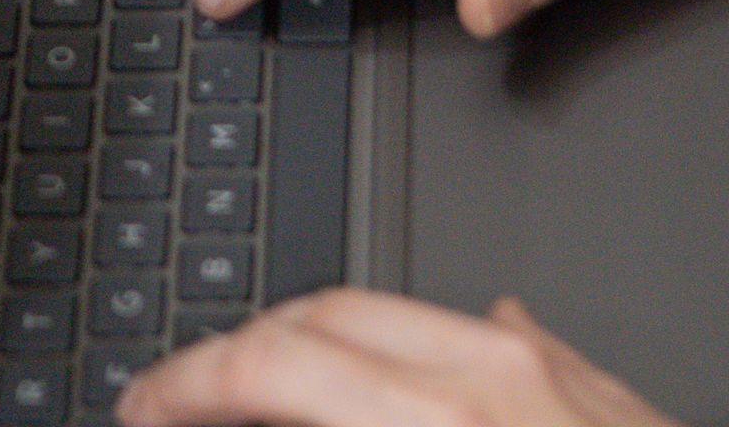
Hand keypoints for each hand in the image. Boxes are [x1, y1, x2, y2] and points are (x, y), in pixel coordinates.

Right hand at [117, 292, 679, 425]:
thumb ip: (346, 410)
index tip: (142, 408)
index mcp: (443, 419)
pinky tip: (381, 383)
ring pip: (382, 311)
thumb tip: (258, 403)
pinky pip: (466, 331)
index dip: (188, 384)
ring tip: (258, 393)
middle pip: (314, 319)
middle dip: (227, 355)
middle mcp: (490, 374)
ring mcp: (540, 366)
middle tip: (173, 399)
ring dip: (303, 343)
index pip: (277, 364)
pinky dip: (396, 351)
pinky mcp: (587, 380)